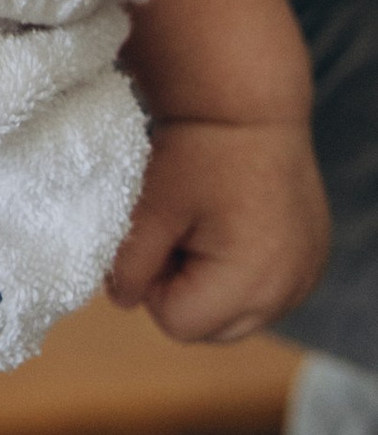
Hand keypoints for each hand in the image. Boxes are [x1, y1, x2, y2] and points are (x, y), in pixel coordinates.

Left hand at [107, 115, 328, 342]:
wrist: (249, 105)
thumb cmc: (199, 153)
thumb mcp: (151, 212)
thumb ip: (128, 267)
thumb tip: (121, 299)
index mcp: (250, 282)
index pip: (178, 323)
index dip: (155, 284)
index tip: (161, 237)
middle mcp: (288, 290)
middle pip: (212, 329)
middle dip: (186, 290)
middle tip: (181, 231)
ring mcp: (306, 275)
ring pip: (240, 313)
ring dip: (216, 284)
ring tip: (209, 226)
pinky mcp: (313, 260)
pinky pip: (268, 290)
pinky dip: (245, 271)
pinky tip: (237, 226)